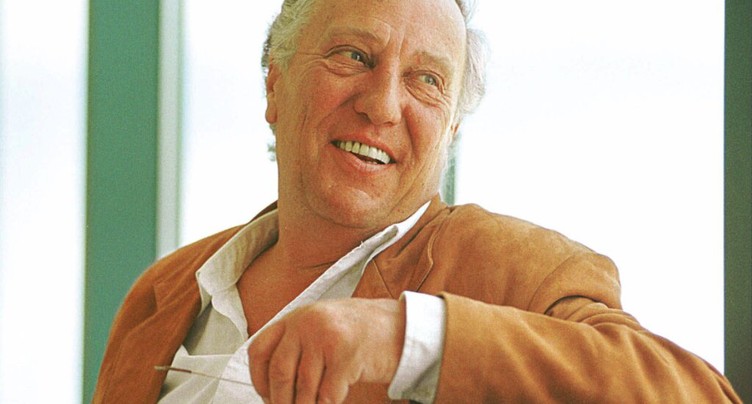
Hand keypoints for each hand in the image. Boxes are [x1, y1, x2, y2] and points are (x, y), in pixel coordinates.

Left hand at [248, 298, 404, 403]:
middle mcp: (307, 323)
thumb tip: (274, 384)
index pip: (260, 350)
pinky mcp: (346, 355)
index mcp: (297, 317)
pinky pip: (327, 394)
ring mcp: (327, 337)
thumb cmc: (361, 331)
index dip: (259, 379)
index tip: (267, 395)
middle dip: (281, 400)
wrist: (400, 326)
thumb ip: (297, 344)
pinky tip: (336, 399)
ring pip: (303, 388)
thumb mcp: (322, 327)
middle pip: (279, 373)